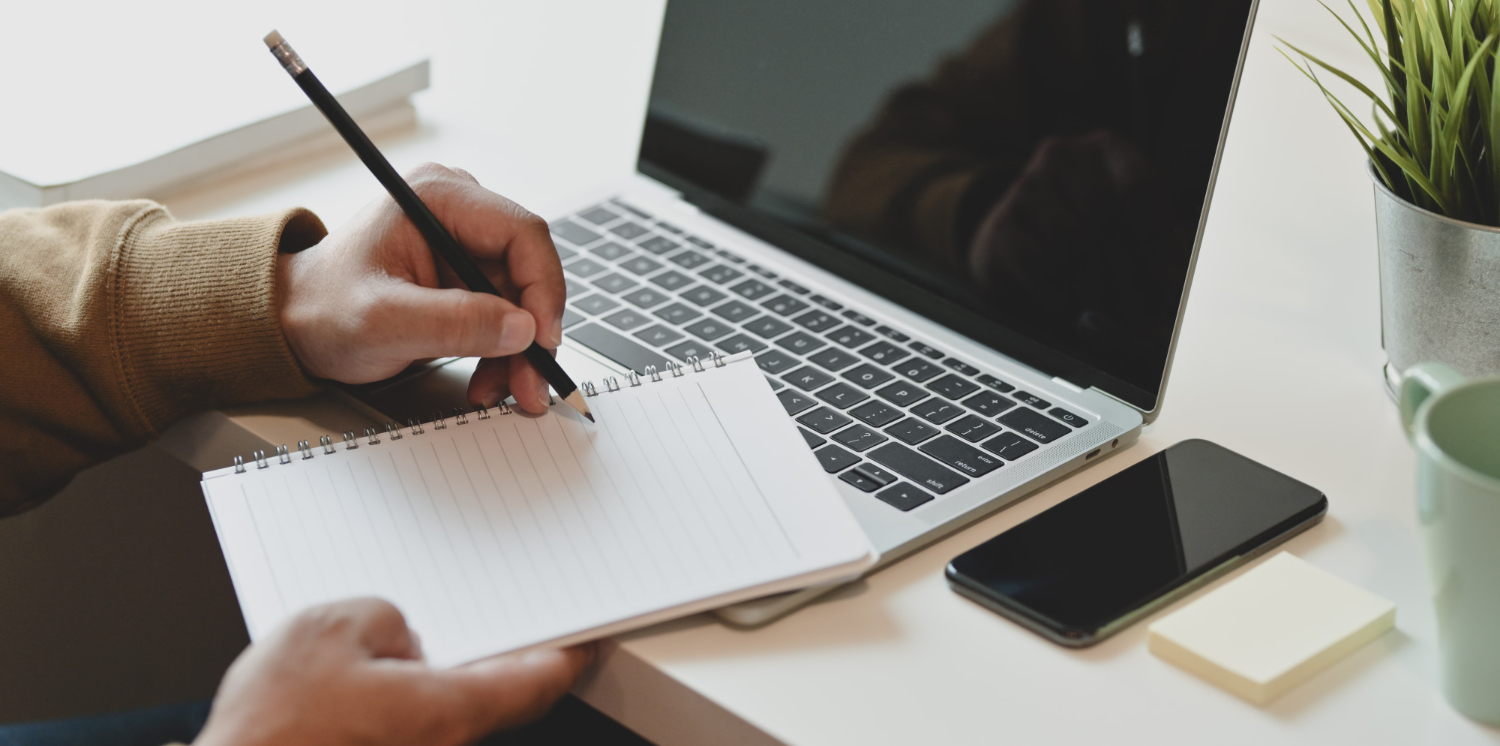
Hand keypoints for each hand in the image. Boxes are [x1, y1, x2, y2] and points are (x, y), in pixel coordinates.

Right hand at [193, 599, 593, 745]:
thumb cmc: (270, 730)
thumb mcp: (329, 629)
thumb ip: (386, 619)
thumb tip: (398, 641)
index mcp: (445, 709)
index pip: (536, 682)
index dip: (569, 657)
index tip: (589, 643)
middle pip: (493, 703)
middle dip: (492, 665)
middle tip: (491, 635)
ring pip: (445, 720)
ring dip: (433, 688)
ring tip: (392, 657)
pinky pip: (408, 733)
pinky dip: (399, 709)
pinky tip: (358, 692)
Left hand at [277, 163, 564, 413]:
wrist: (293, 322)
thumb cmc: (321, 308)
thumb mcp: (384, 321)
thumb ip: (454, 323)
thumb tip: (522, 329)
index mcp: (439, 198)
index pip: (522, 233)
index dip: (543, 288)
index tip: (541, 340)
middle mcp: (459, 213)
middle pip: (528, 272)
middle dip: (532, 333)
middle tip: (532, 384)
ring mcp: (465, 245)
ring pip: (522, 301)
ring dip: (517, 352)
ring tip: (499, 390)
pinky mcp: (466, 277)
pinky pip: (505, 316)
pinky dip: (502, 352)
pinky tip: (487, 379)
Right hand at [967, 130, 1188, 337]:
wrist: (1023, 238)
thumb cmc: (1091, 232)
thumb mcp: (1131, 224)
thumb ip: (1161, 244)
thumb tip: (1179, 282)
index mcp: (1106, 148)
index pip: (1138, 185)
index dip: (1157, 238)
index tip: (1171, 281)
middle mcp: (1063, 154)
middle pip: (1104, 214)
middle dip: (1126, 271)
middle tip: (1141, 310)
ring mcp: (1026, 185)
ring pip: (1069, 239)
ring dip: (1093, 283)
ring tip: (1106, 305)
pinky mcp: (1003, 223)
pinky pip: (1038, 262)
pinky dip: (1060, 291)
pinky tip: (1071, 302)